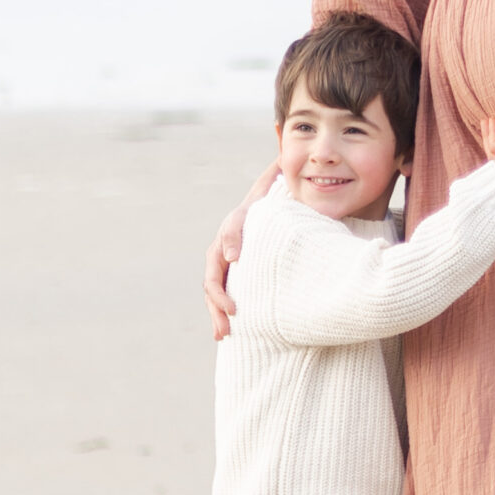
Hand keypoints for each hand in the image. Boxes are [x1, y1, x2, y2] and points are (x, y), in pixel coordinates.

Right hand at [203, 162, 280, 337]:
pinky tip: (222, 336)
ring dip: (215, 311)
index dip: (232, 239)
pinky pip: (217, 300)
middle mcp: (224, 244)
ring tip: (224, 332)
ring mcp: (221, 264)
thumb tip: (283, 158)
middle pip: (214, 268)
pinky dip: (218, 317)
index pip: (233, 227)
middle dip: (219, 291)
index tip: (236, 257)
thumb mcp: (276, 192)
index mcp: (239, 221)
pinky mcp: (225, 281)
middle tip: (233, 309)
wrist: (262, 218)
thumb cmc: (273, 208)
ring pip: (212, 289)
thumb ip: (277, 178)